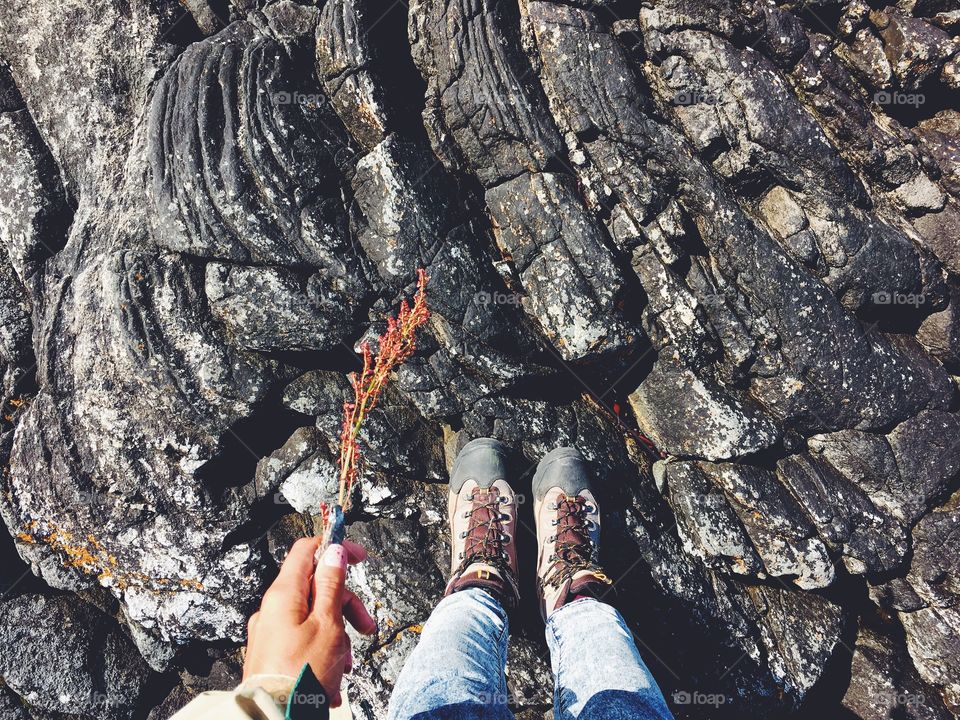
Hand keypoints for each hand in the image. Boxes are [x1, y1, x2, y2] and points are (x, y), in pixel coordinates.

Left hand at [243, 537, 376, 706]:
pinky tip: (333, 677)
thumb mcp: (327, 624)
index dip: (335, 547)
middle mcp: (272, 609)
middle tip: (365, 625)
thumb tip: (334, 552)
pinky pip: (303, 641)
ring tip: (346, 663)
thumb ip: (331, 585)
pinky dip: (323, 652)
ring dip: (337, 635)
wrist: (274, 717)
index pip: (307, 550)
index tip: (358, 556)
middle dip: (345, 605)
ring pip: (313, 618)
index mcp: (283, 594)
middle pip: (315, 588)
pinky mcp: (272, 654)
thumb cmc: (301, 674)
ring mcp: (270, 632)